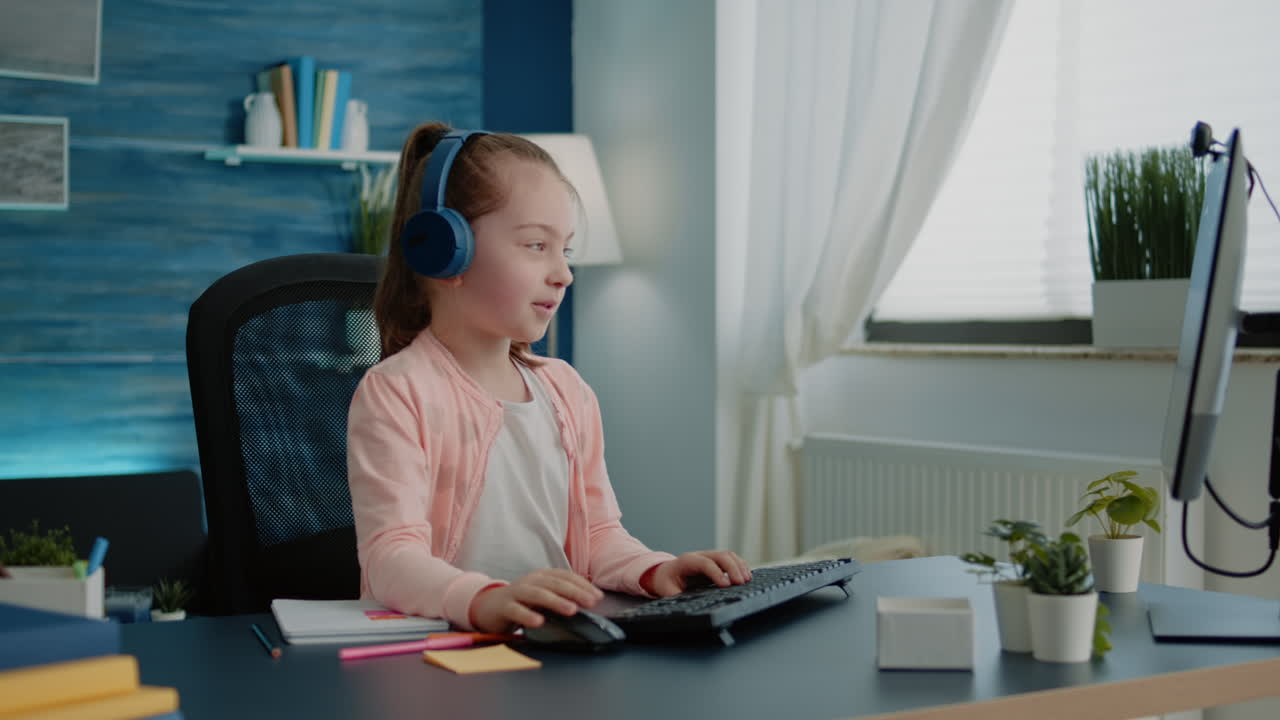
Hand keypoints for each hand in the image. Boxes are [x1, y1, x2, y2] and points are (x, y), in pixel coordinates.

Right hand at [468, 568, 603, 633]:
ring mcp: (516, 592)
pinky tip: (539, 622)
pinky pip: (516, 610)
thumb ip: (560, 597)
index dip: (582, 585)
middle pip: (555, 584)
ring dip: (556, 601)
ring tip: (571, 610)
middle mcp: (530, 581)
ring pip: (537, 594)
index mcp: (542, 576)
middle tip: (591, 602)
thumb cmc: (521, 602)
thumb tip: (588, 604)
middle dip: (575, 592)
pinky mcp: (503, 607)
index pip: (565, 576)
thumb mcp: (542, 596)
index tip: (598, 596)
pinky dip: (527, 615)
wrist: (487, 606)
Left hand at [641, 550, 751, 596]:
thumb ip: (677, 597)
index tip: (726, 585)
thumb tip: (688, 606)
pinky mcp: (716, 561)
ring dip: (739, 566)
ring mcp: (708, 556)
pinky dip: (740, 566)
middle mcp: (699, 555)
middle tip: (741, 583)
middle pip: (720, 556)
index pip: (704, 563)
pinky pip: (731, 559)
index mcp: (686, 562)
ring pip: (728, 555)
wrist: (664, 573)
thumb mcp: (667, 591)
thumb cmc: (666, 582)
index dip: (716, 573)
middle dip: (732, 568)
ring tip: (747, 580)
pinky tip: (747, 576)